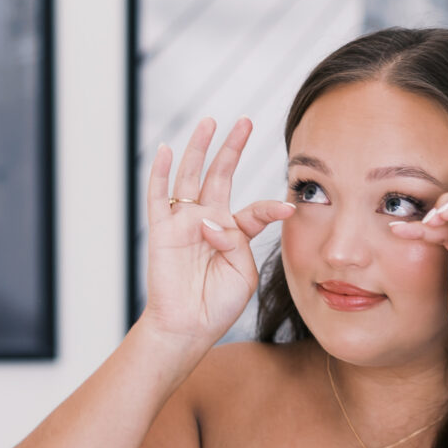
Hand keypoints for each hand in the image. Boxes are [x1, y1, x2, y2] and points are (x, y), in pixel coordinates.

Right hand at [141, 117, 294, 347]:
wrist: (189, 326)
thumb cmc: (219, 303)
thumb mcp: (244, 271)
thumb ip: (237, 241)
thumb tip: (211, 222)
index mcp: (232, 232)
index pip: (253, 209)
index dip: (271, 207)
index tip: (290, 206)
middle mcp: (207, 220)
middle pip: (220, 175)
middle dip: (232, 147)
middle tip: (245, 120)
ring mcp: (183, 222)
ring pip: (190, 176)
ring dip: (199, 148)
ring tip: (209, 122)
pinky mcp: (161, 231)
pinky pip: (157, 196)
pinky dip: (159, 173)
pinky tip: (165, 150)